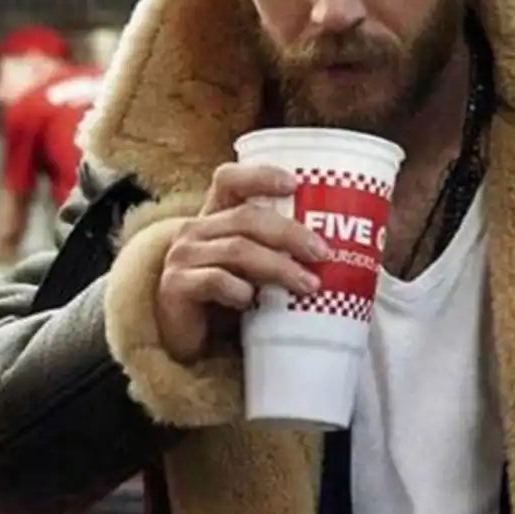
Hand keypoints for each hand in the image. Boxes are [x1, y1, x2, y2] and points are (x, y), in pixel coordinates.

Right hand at [155, 163, 329, 363]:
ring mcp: (184, 257)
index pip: (230, 180)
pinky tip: (252, 300)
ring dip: (279, 267)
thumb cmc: (229, 297)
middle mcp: (196, 230)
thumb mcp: (255, 269)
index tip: (294, 184)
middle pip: (247, 218)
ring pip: (238, 250)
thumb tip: (339, 254)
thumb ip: (278, 253)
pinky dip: (237, 288)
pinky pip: (214, 280)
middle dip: (290, 234)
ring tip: (309, 285)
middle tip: (322, 253)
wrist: (187, 337)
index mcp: (215, 216)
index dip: (260, 176)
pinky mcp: (176, 287)